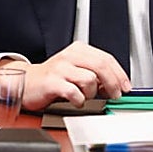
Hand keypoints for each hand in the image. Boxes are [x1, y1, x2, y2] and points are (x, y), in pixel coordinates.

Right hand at [3, 41, 130, 109]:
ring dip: (92, 93)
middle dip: (113, 83)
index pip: (106, 58)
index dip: (119, 74)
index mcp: (77, 50)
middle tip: (115, 95)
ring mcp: (60, 68)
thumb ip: (94, 73)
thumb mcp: (75, 69)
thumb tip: (116, 84)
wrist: (26, 82)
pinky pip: (75, 92)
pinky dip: (79, 100)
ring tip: (85, 96)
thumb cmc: (53, 78)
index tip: (125, 86)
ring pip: (90, 79)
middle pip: (101, 66)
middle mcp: (69, 56)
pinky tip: (76, 101)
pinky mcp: (52, 82)